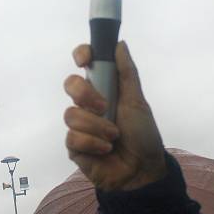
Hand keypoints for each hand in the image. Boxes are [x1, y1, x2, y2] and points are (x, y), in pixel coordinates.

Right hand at [64, 42, 165, 191]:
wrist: (142, 170)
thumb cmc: (143, 135)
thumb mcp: (137, 101)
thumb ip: (127, 73)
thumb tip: (119, 43)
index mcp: (104, 89)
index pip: (85, 64)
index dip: (82, 55)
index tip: (84, 59)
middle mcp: (88, 104)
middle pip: (70, 84)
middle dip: (85, 95)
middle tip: (104, 107)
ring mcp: (79, 125)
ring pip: (71, 114)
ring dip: (97, 127)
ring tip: (113, 138)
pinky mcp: (74, 147)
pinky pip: (73, 137)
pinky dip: (93, 143)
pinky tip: (105, 150)